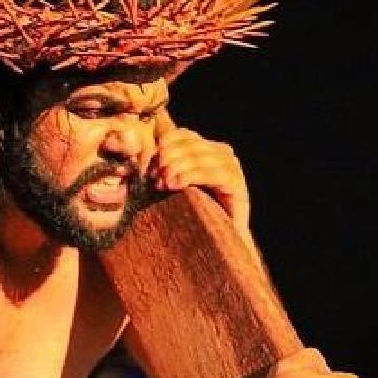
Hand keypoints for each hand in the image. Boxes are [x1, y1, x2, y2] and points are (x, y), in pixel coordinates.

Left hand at [150, 111, 249, 229]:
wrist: (216, 243)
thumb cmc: (188, 214)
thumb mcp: (172, 184)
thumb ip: (161, 166)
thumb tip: (140, 153)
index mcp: (206, 148)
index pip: (181, 135)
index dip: (162, 147)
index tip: (148, 169)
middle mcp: (222, 152)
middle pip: (188, 144)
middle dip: (166, 159)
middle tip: (154, 179)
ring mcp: (232, 166)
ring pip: (197, 156)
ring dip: (175, 168)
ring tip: (163, 184)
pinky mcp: (236, 182)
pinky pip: (211, 172)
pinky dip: (190, 176)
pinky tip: (176, 185)